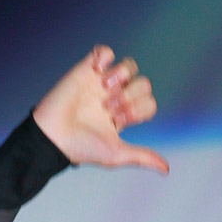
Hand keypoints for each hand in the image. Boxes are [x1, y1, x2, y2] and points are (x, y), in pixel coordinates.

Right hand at [33, 45, 168, 172]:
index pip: (149, 103)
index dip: (139, 110)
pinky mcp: (86, 69)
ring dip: (121, 76)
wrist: (54, 135)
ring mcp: (102, 83)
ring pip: (129, 66)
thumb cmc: (82, 148)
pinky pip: (105, 51)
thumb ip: (143, 157)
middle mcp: (116, 97)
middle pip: (143, 84)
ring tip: (104, 88)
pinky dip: (105, 58)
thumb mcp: (116, 154)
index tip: (118, 122)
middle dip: (130, 97)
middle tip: (109, 109)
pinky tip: (96, 72)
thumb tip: (166, 169)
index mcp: (124, 116)